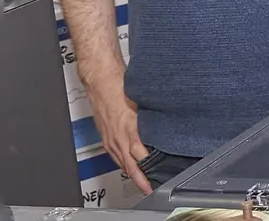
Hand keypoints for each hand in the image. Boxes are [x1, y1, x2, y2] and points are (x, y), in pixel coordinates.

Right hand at [84, 70, 150, 194]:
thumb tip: (167, 125)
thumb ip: (154, 117)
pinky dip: (122, 163)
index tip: (157, 178)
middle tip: (149, 188)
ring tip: (142, 183)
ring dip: (131, 174)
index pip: (140, 156)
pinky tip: (128, 166)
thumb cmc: (120, 87)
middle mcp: (118, 137)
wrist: (100, 80)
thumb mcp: (142, 103)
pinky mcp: (105, 136)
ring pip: (121, 162)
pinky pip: (115, 155)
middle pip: (130, 165)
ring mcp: (110, 138)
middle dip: (139, 179)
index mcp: (129, 129)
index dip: (148, 170)